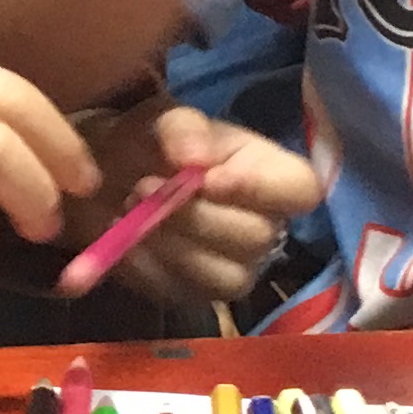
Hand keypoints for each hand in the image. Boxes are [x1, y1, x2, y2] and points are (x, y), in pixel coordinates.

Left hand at [68, 103, 320, 311]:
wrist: (109, 173)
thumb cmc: (154, 141)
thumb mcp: (164, 116)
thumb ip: (184, 128)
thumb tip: (194, 159)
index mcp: (271, 173)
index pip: (303, 190)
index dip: (259, 187)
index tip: (207, 177)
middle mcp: (266, 227)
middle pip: (255, 236)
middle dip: (194, 213)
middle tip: (143, 185)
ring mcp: (235, 269)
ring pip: (221, 276)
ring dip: (167, 240)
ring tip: (130, 206)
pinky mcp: (194, 296)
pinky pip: (177, 291)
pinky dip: (141, 262)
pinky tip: (121, 232)